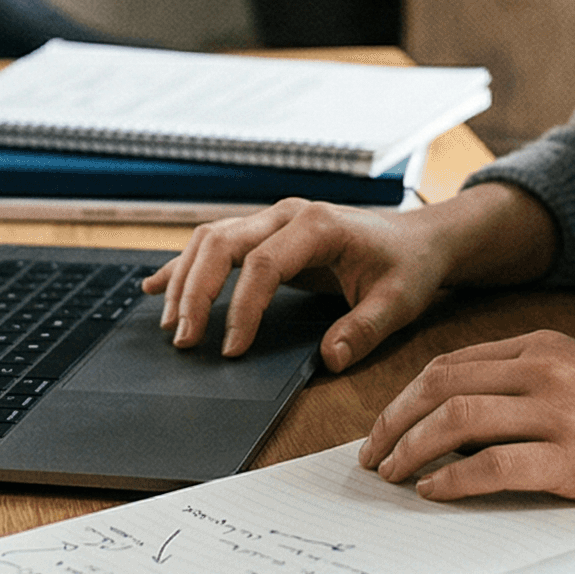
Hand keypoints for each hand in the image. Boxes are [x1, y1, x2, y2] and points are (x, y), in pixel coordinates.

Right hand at [142, 198, 449, 371]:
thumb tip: (329, 358)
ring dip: (185, 280)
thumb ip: (364, 329)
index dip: (242, 308)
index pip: (263, 264)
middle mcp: (287, 215)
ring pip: (210, 239)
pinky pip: (216, 244)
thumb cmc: (407, 266)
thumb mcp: (399, 302)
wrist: (418, 240)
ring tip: (171, 325)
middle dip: (196, 291)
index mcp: (318, 226)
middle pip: (221, 242)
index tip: (232, 350)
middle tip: (184, 340)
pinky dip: (185, 266)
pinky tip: (157, 287)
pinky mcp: (265, 234)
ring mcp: (272, 220)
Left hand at [358, 331, 574, 515]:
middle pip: (442, 385)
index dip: (406, 396)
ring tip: (394, 475)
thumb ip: (529, 384)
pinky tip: (435, 491)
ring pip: (457, 419)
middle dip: (394, 420)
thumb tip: (459, 418)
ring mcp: (563, 413)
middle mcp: (548, 370)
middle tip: (372, 455)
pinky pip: (493, 465)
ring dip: (412, 448)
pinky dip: (452, 479)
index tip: (384, 426)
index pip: (451, 363)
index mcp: (545, 346)